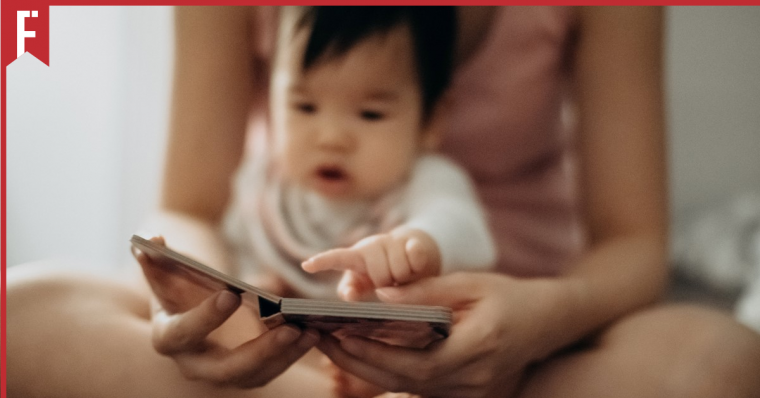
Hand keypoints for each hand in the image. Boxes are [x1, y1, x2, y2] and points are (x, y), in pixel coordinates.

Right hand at [133, 236, 319, 387]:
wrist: (189, 302)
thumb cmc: (177, 281)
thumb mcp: (164, 268)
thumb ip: (154, 256)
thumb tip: (153, 240)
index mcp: (168, 337)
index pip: (183, 333)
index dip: (205, 317)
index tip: (231, 295)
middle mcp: (193, 364)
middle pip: (226, 368)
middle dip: (260, 351)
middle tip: (289, 327)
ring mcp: (222, 372)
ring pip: (255, 374)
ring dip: (286, 355)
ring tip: (310, 330)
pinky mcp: (247, 372)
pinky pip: (272, 369)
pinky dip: (294, 354)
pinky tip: (315, 333)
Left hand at [302, 229, 440, 300]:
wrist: (415, 255)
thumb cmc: (384, 274)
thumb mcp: (366, 283)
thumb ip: (354, 289)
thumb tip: (348, 294)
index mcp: (357, 257)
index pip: (337, 259)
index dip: (322, 262)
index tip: (306, 266)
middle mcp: (373, 245)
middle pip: (380, 276)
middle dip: (387, 285)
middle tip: (391, 284)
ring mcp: (393, 241)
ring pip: (400, 270)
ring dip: (404, 279)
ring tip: (403, 277)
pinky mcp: (415, 242)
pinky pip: (415, 257)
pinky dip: (417, 265)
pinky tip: (416, 266)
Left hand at [317, 272, 552, 397]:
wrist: (547, 322)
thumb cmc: (508, 296)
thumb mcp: (469, 283)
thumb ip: (425, 292)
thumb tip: (378, 296)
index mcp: (479, 347)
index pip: (416, 361)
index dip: (375, 353)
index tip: (339, 335)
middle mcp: (474, 379)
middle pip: (406, 381)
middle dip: (360, 362)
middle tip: (323, 340)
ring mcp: (471, 393)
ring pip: (410, 388)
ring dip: (370, 369)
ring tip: (334, 344)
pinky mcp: (465, 395)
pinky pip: (420, 387)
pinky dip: (391, 371)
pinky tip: (366, 353)